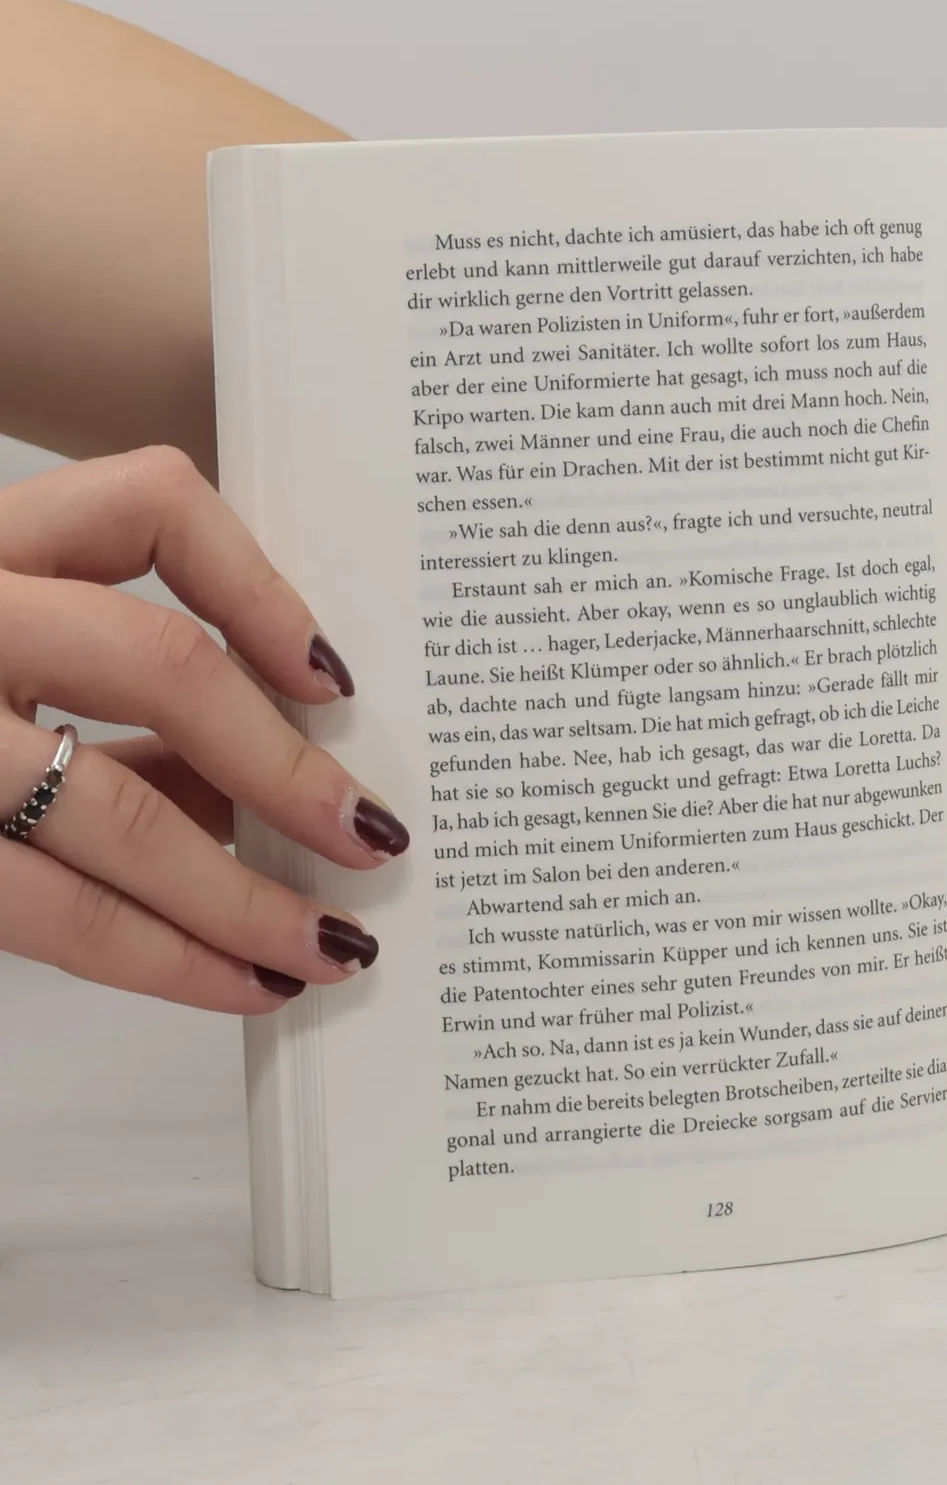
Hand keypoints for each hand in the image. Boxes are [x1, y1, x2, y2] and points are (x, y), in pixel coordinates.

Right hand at [0, 447, 405, 1011]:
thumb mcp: (7, 646)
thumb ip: (118, 686)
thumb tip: (259, 793)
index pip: (149, 504)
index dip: (261, 588)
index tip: (336, 678)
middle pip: (161, 666)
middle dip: (285, 767)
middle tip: (373, 839)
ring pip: (112, 816)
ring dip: (240, 898)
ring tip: (326, 950)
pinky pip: (52, 914)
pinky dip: (161, 957)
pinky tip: (234, 980)